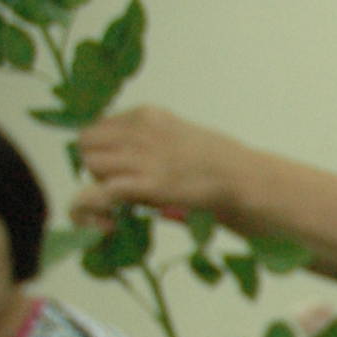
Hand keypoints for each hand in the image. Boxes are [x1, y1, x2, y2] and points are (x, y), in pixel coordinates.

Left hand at [72, 107, 249, 223]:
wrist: (248, 179)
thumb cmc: (227, 163)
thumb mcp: (184, 137)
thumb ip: (155, 141)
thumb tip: (131, 162)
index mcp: (149, 115)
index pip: (100, 127)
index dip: (106, 150)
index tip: (121, 169)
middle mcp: (140, 130)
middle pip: (88, 143)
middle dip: (99, 165)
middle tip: (122, 185)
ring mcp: (143, 157)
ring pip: (91, 165)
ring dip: (102, 184)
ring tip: (126, 200)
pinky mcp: (148, 185)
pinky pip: (100, 192)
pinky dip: (96, 208)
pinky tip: (106, 222)